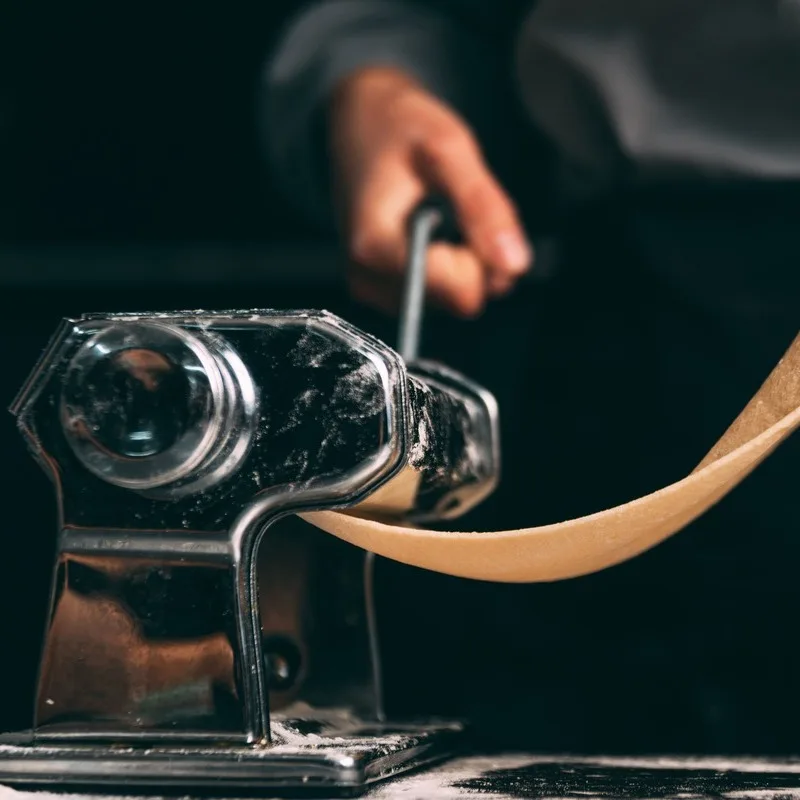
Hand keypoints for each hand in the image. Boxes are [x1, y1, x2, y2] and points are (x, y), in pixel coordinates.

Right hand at [330, 67, 532, 317]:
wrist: (360, 121)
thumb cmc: (400, 127)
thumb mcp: (450, 149)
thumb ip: (483, 206)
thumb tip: (516, 265)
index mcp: (373, 248)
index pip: (459, 293)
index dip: (480, 256)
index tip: (464, 210)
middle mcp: (367, 280)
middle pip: (458, 300)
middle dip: (475, 258)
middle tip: (456, 206)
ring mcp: (372, 289)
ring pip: (452, 300)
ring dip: (463, 260)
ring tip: (438, 213)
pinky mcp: (382, 290)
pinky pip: (439, 295)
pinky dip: (448, 265)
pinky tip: (429, 228)